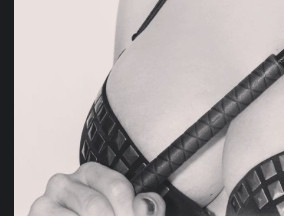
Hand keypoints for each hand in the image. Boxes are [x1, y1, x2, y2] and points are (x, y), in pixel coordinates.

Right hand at [29, 162, 165, 215]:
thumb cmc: (102, 215)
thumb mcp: (126, 209)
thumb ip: (147, 207)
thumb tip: (146, 205)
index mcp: (90, 173)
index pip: (117, 187)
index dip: (130, 210)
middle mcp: (65, 182)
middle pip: (95, 206)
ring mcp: (46, 202)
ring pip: (81, 215)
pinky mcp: (37, 215)